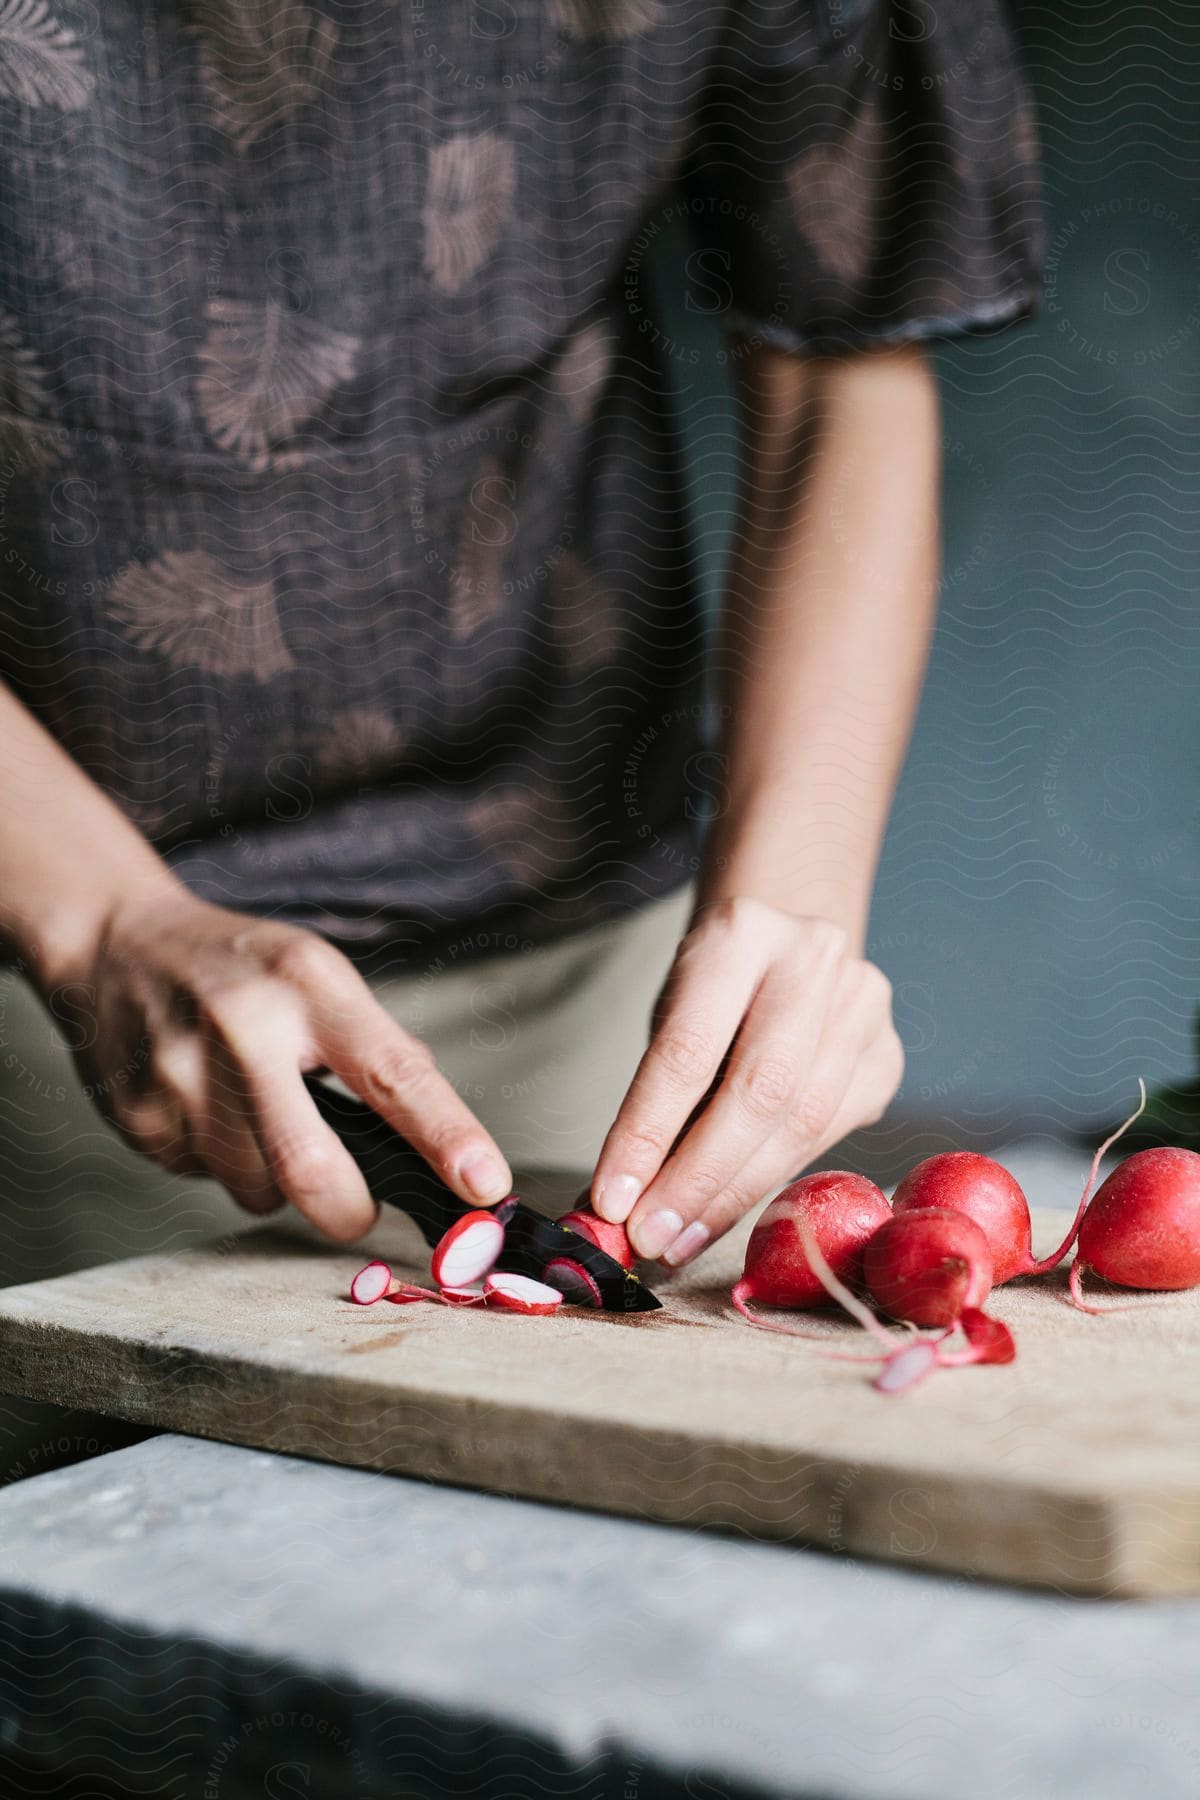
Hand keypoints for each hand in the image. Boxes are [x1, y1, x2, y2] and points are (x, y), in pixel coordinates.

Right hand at [50, 888, 512, 1239]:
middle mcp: (243, 1030)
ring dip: (278, 1179)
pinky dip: (223, 1162)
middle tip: (360, 1207)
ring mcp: (181, 1078)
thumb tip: (441, 1136)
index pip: (392, 1072)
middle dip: (350, 1211)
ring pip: (258, 1190)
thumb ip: (378, 1048)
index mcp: (308, 986)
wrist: (115, 943)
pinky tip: (208, 1108)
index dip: (446, 1135)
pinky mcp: (139, 1119)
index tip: (485, 1183)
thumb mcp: (319, 976)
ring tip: (257, 1114)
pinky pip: (206, 1180)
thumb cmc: (240, 967)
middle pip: (311, 1168)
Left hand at [589, 897, 902, 1264]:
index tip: (613, 1201)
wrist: (785, 947)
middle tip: (653, 1238)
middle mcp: (813, 958)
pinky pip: (831, 1134)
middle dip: (699, 1178)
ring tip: (682, 1238)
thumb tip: (618, 1203)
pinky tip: (731, 1209)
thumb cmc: (713, 991)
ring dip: (735, 1195)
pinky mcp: (887, 1052)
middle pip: (759, 1092)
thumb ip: (656, 1098)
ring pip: (802, 1122)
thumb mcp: (671, 1014)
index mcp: (741, 932)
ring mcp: (863, 1004)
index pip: (688, 1051)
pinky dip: (776, 1180)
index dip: (648, 1134)